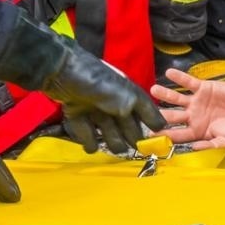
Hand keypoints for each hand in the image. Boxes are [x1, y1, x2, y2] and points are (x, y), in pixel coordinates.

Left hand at [40, 45, 166, 154]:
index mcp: (128, 94)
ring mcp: (95, 109)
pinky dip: (89, 141)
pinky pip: (86, 133)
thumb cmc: (100, 86)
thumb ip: (144, 113)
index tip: (159, 138)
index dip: (153, 122)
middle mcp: (114, 102)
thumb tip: (160, 126)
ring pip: (108, 131)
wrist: (64, 74)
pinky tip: (91, 146)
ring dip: (113, 141)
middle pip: (126, 124)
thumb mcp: (127, 98)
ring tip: (116, 149)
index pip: (145, 111)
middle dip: (133, 136)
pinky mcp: (77, 115)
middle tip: (137, 149)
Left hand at [149, 68, 224, 150]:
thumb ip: (210, 147)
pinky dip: (179, 78)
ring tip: (153, 90)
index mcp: (196, 132)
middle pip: (172, 117)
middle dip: (159, 116)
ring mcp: (196, 102)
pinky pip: (188, 82)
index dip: (164, 136)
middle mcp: (192, 117)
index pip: (177, 135)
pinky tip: (169, 73)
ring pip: (176, 98)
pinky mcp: (203, 88)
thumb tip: (193, 149)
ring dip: (164, 94)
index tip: (150, 138)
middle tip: (146, 115)